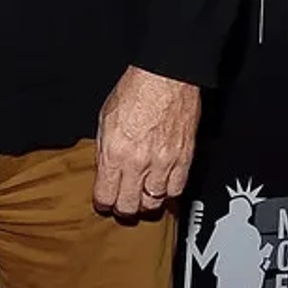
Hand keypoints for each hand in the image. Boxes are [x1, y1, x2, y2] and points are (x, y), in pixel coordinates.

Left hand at [93, 65, 202, 217]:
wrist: (165, 78)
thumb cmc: (134, 92)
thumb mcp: (104, 120)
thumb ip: (103, 150)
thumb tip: (104, 171)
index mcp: (114, 153)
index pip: (106, 196)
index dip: (103, 203)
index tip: (104, 202)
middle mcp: (138, 162)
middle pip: (131, 206)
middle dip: (124, 209)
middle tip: (123, 205)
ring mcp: (163, 163)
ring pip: (155, 202)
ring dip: (147, 202)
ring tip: (142, 197)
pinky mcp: (184, 159)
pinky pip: (177, 190)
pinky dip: (169, 193)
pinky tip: (162, 187)